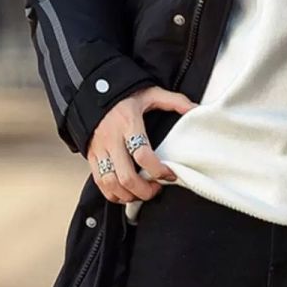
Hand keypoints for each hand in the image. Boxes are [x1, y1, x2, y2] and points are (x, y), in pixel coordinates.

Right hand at [87, 84, 196, 203]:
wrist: (92, 91)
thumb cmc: (124, 95)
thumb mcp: (151, 93)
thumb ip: (174, 101)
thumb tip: (195, 109)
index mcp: (128, 123)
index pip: (142, 154)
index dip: (158, 170)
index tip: (170, 174)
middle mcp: (111, 138)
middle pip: (126, 176)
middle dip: (144, 190)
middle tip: (156, 189)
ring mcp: (99, 149)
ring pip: (110, 183)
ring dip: (128, 195)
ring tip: (142, 193)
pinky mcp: (91, 155)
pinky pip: (99, 182)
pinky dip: (112, 194)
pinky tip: (126, 193)